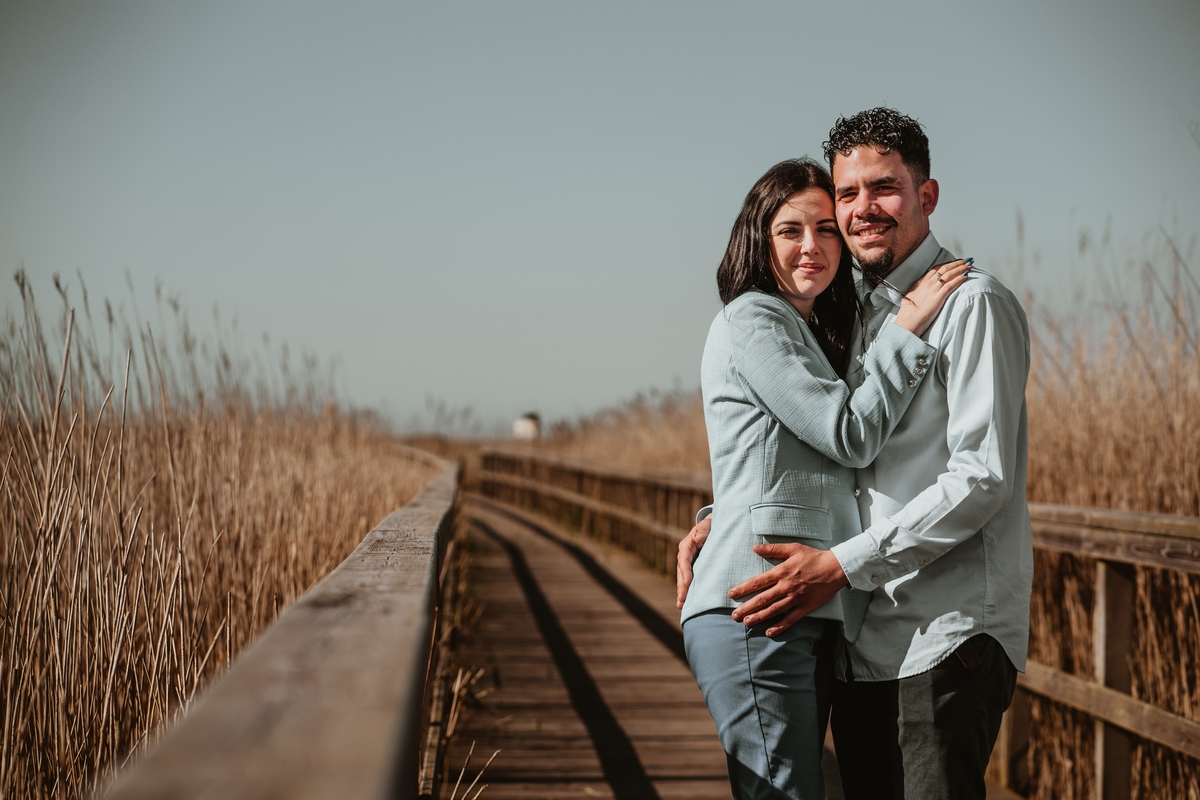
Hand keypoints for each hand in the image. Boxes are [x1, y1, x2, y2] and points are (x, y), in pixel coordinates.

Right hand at [676, 513, 711, 607]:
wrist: (712, 527)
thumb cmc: (711, 525)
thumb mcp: (708, 524)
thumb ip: (703, 531)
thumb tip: (698, 539)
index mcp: (687, 545)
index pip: (684, 559)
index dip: (685, 571)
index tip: (688, 583)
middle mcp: (684, 556)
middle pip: (681, 573)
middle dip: (681, 587)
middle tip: (682, 600)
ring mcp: (688, 563)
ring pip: (683, 579)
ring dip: (682, 592)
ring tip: (681, 605)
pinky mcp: (693, 569)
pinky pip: (689, 581)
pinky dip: (687, 591)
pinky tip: (687, 603)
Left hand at [728, 543, 848, 636]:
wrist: (836, 568)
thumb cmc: (813, 557)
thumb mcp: (793, 548)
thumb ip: (773, 549)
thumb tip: (754, 547)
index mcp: (781, 572)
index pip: (757, 582)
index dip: (743, 589)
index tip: (731, 594)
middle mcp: (786, 587)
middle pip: (762, 599)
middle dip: (746, 608)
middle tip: (733, 615)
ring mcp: (796, 598)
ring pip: (773, 610)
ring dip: (758, 617)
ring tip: (746, 622)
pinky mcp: (806, 607)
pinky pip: (790, 619)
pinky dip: (779, 626)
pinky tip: (769, 632)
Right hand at [894, 258, 971, 337]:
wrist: (908, 321)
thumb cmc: (908, 312)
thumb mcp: (910, 295)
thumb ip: (917, 288)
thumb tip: (920, 284)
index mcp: (920, 282)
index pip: (936, 268)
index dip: (946, 264)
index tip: (954, 262)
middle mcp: (927, 283)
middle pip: (944, 268)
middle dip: (956, 263)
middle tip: (965, 261)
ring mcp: (933, 290)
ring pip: (948, 274)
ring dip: (960, 269)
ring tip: (968, 266)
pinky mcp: (938, 297)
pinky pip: (950, 285)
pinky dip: (959, 279)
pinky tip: (965, 277)